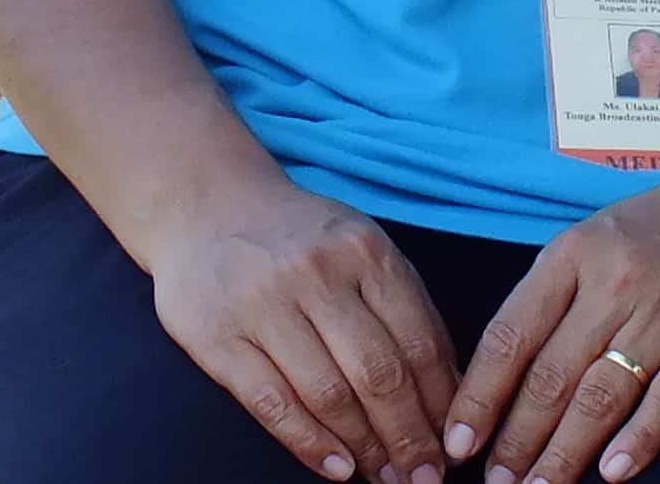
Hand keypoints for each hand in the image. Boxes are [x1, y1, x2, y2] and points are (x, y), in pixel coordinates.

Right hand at [147, 178, 459, 483]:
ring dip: (365, 448)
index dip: (442, 404)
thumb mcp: (359, 246)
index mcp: (364, 251)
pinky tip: (337, 468)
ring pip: (328, 394)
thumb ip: (403, 305)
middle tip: (425, 477)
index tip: (454, 444)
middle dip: (409, 438)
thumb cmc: (298, 236)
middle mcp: (316, 273)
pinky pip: (271, 402)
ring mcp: (263, 304)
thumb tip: (450, 387)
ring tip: (385, 477)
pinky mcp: (218, 336)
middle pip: (378, 374)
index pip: (418, 341)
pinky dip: (309, 443)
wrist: (204, 204)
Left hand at [445, 145, 659, 483]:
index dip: (480, 395)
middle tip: (496, 481)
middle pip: (551, 376)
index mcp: (574, 254)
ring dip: (564, 452)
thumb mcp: (594, 237)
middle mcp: (615, 283)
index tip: (459, 440)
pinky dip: (639, 439)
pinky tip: (611, 471)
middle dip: (516, 439)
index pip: (511, 334)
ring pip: (602, 396)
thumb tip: (503, 374)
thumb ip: (552, 295)